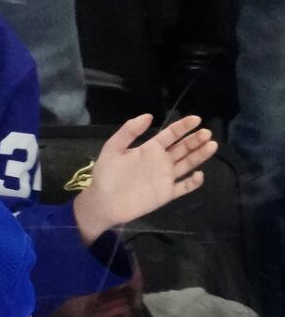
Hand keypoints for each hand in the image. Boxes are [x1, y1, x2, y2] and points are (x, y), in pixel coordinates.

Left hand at [73, 114, 217, 242]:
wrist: (103, 201)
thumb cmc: (106, 174)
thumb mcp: (113, 147)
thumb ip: (130, 131)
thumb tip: (149, 115)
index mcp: (149, 149)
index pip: (170, 135)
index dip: (183, 126)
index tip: (196, 119)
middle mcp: (160, 161)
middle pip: (182, 148)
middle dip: (195, 140)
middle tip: (207, 132)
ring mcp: (165, 177)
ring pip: (187, 164)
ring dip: (199, 155)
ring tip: (211, 145)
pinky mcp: (166, 194)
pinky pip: (183, 187)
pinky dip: (193, 182)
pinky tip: (199, 174)